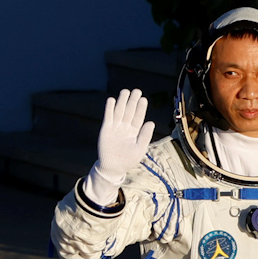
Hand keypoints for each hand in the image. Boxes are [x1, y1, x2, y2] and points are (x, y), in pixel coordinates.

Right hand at [87, 88, 153, 203]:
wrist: (113, 167)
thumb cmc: (128, 160)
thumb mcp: (140, 148)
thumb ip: (145, 135)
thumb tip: (151, 122)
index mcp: (135, 132)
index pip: (138, 117)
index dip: (141, 108)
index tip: (144, 99)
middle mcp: (125, 127)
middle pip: (129, 112)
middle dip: (133, 101)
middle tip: (137, 91)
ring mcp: (115, 127)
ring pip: (119, 112)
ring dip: (122, 102)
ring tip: (125, 91)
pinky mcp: (106, 129)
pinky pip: (108, 117)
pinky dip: (109, 108)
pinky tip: (112, 100)